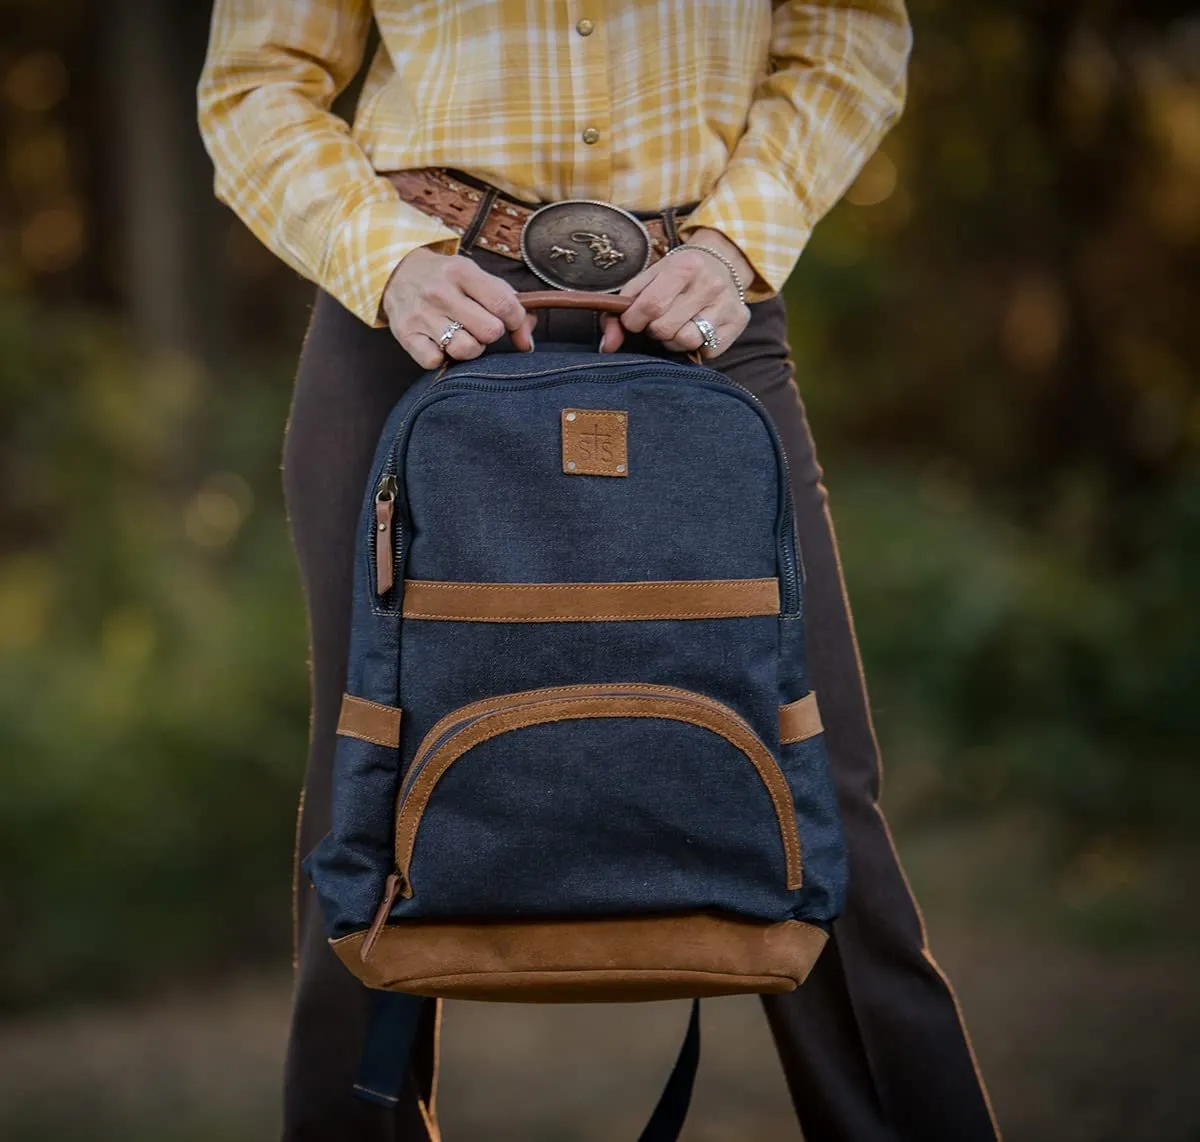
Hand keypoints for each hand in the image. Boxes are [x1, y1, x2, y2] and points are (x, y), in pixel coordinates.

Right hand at [382, 247, 535, 367]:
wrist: (396, 272)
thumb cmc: (447, 279)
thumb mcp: (477, 278)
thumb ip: (508, 303)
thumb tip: (526, 342)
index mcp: (461, 272)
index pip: (504, 304)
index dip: (515, 319)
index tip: (509, 320)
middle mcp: (440, 292)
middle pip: (489, 331)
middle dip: (491, 333)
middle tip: (481, 327)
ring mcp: (421, 315)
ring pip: (465, 350)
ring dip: (471, 348)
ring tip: (463, 336)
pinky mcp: (406, 335)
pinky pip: (435, 362)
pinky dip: (442, 358)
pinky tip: (441, 344)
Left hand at [599, 228, 751, 357]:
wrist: (723, 261)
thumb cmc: (677, 274)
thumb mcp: (647, 280)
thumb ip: (619, 311)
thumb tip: (607, 346)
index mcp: (684, 265)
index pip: (650, 307)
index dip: (635, 321)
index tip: (635, 319)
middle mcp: (710, 283)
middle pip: (666, 328)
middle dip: (654, 330)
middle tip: (659, 320)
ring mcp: (727, 303)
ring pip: (687, 342)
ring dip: (673, 341)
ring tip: (676, 326)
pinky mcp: (738, 321)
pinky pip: (708, 350)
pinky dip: (697, 346)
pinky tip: (696, 329)